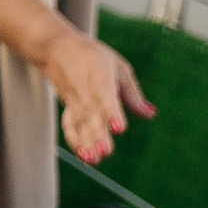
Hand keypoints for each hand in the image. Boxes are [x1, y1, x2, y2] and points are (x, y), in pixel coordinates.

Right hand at [38, 27, 152, 163]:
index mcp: (100, 78)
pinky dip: (74, 140)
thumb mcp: (117, 67)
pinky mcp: (68, 106)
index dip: (112, 113)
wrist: (56, 48)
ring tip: (93, 160)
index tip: (119, 128)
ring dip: (85, 142)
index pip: (106, 98)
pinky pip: (69, 125)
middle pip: (91, 115)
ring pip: (80, 124)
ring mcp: (74, 100)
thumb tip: (151, 114)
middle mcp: (85, 91)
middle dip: (97, 134)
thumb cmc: (92, 56)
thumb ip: (133, 94)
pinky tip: (83, 156)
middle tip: (105, 152)